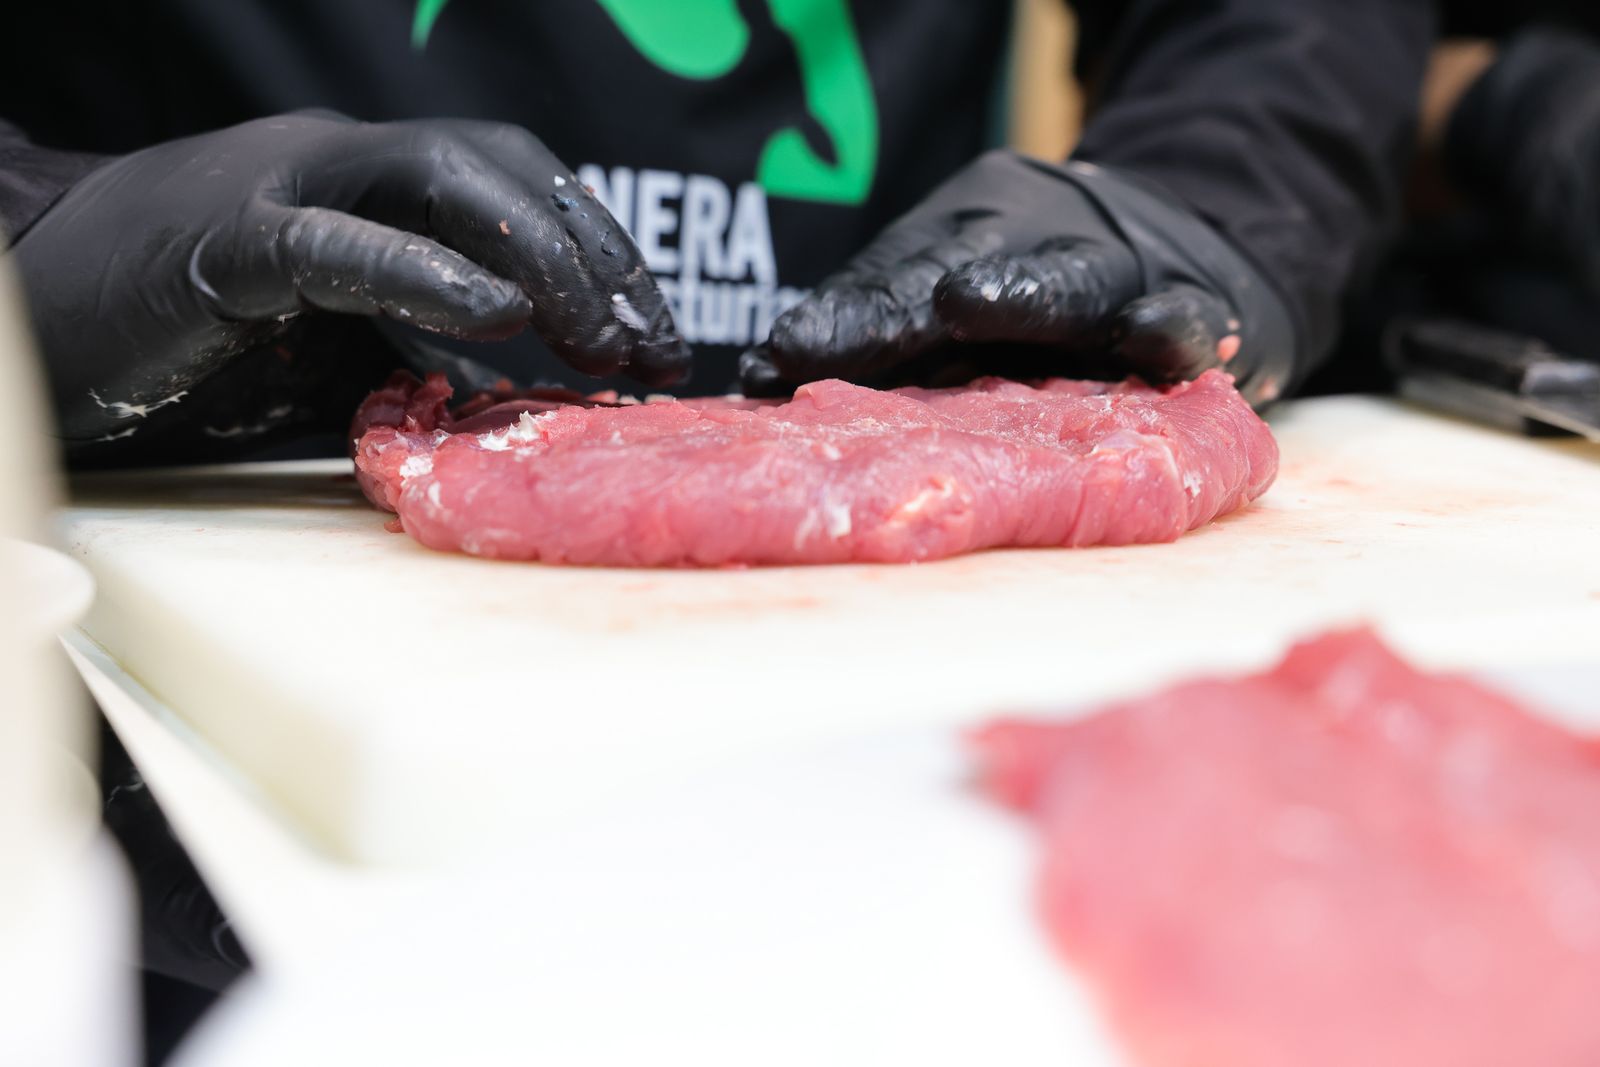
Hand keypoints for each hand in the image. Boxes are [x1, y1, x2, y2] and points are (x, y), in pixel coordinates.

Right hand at [12, 112, 688, 441]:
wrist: (38, 311)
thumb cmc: (193, 334)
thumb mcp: (336, 340)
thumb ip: (423, 349)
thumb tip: (527, 396)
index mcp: (375, 184)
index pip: (519, 187)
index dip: (602, 254)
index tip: (660, 338)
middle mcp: (341, 165)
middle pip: (501, 168)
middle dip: (593, 257)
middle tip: (650, 350)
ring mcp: (282, 188)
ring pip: (439, 178)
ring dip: (539, 258)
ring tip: (601, 340)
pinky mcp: (223, 245)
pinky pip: (337, 245)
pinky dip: (424, 273)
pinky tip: (495, 314)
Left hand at [742, 150, 1297, 404]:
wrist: (1196, 239)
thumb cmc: (1049, 290)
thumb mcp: (962, 297)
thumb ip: (879, 334)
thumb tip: (758, 381)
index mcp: (967, 246)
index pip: (893, 285)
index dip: (839, 323)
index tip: (774, 361)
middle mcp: (1033, 250)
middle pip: (963, 277)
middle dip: (895, 313)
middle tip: (828, 338)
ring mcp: (1118, 276)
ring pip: (1071, 284)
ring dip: (1022, 295)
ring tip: (965, 302)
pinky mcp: (1198, 307)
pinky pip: (1186, 318)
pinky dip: (1171, 328)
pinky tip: (1151, 337)